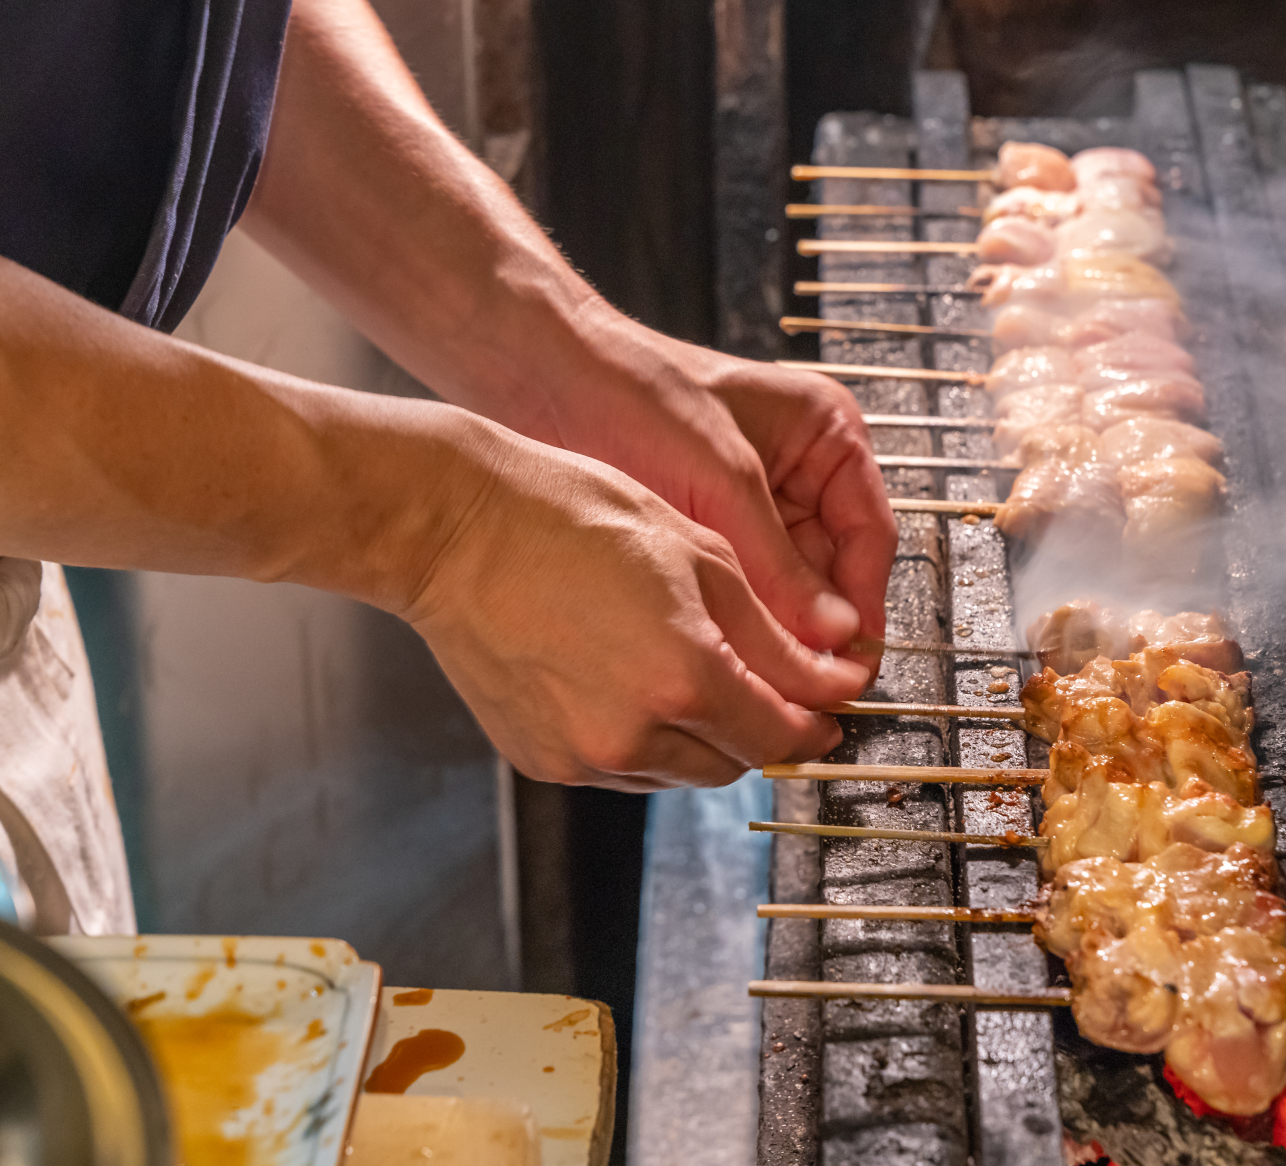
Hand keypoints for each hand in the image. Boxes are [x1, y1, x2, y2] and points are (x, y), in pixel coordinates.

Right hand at [402, 421, 862, 787]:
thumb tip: (832, 679)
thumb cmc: (568, 516)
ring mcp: (584, 755)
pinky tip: (626, 678)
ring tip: (681, 664)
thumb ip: (774, 633)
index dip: (817, 720)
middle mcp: (635, 733)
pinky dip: (642, 737)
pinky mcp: (543, 760)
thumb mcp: (698, 554)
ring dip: (701, 734)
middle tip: (762, 679)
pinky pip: (621, 767)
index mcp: (686, 677)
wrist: (454, 530)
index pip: (785, 733)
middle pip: (736, 760)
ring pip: (680, 769)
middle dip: (760, 725)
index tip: (829, 703)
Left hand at [538, 313, 894, 675]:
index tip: (850, 665)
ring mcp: (751, 504)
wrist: (538, 375)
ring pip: (785, 589)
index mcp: (825, 434)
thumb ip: (780, 563)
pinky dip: (736, 621)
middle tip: (804, 690)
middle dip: (815, 627)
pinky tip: (724, 653)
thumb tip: (834, 637)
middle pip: (832, 571)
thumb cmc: (632, 390)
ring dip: (774, 631)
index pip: (870, 535)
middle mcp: (798, 471)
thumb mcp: (721, 479)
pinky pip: (740, 590)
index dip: (863, 604)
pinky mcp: (707, 531)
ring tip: (761, 678)